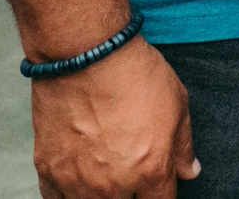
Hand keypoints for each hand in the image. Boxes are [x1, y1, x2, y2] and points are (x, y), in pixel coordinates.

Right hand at [30, 38, 199, 198]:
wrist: (86, 55)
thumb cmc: (135, 74)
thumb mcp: (178, 104)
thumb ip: (183, 146)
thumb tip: (190, 172)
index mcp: (150, 172)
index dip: (162, 194)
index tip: (158, 184)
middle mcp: (113, 186)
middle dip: (133, 193)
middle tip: (131, 172)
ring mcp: (77, 181)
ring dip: (100, 194)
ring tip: (104, 174)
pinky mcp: (48, 170)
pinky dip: (66, 193)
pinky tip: (76, 180)